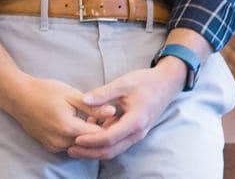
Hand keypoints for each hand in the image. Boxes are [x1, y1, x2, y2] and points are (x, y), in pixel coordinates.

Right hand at [0, 75, 113, 153]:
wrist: (17, 96)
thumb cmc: (44, 91)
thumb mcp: (70, 94)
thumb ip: (92, 106)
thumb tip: (114, 112)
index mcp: (68, 127)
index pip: (99, 135)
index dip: (109, 126)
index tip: (113, 117)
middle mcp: (61, 141)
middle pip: (90, 143)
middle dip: (99, 133)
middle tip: (103, 118)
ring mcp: (54, 145)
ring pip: (80, 146)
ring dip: (88, 137)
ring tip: (90, 120)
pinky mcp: (49, 147)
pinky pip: (69, 146)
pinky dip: (76, 139)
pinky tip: (76, 125)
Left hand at [68, 63, 186, 159]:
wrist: (165, 84)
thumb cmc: (145, 82)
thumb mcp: (122, 84)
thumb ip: (103, 93)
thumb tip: (83, 99)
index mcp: (135, 121)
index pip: (110, 137)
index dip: (92, 140)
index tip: (75, 139)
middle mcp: (137, 132)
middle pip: (112, 150)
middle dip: (90, 152)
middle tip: (70, 150)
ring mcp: (136, 133)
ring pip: (114, 148)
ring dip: (95, 149)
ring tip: (74, 146)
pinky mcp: (133, 131)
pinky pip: (117, 141)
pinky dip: (102, 140)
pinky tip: (86, 131)